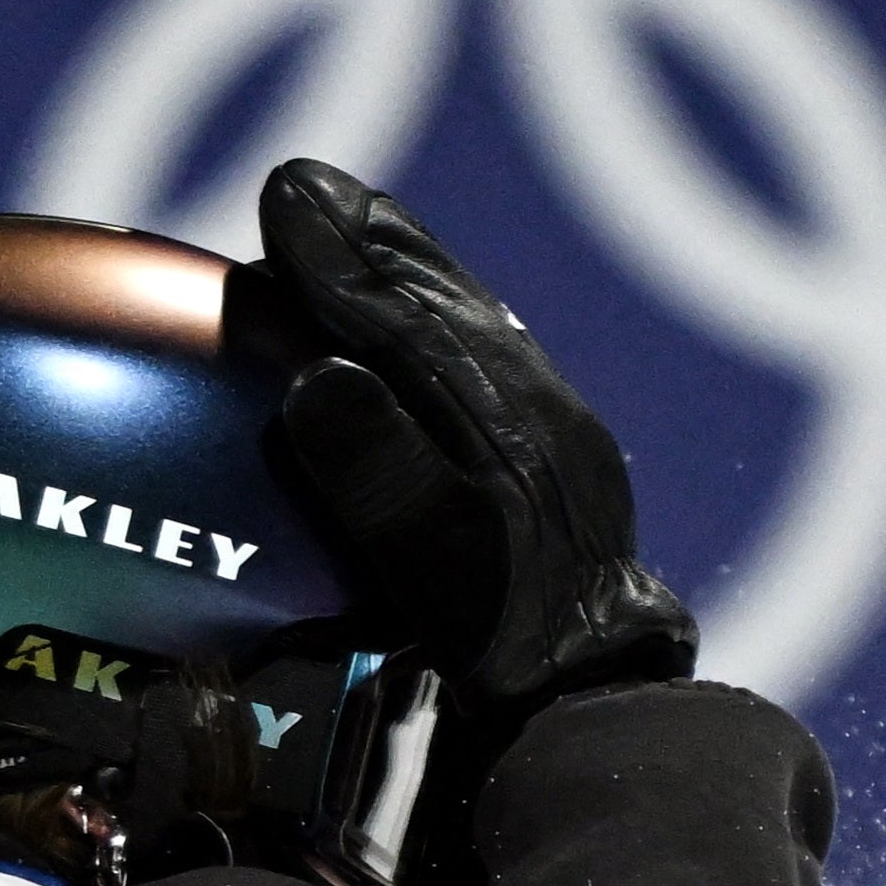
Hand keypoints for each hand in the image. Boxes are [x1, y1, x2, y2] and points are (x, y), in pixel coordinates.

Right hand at [251, 159, 698, 713]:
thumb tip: (319, 380)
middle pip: (444, 304)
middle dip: (376, 244)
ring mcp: (555, 437)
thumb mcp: (436, 567)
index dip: (341, 256)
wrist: (600, 696)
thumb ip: (381, 475)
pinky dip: (443, 326)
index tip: (285, 194)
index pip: (404, 317)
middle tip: (311, 189)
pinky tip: (423, 329)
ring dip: (410, 274)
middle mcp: (534, 409)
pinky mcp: (562, 468)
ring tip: (363, 230)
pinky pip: (491, 364)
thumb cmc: (508, 644)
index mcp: (499, 419)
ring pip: (474, 326)